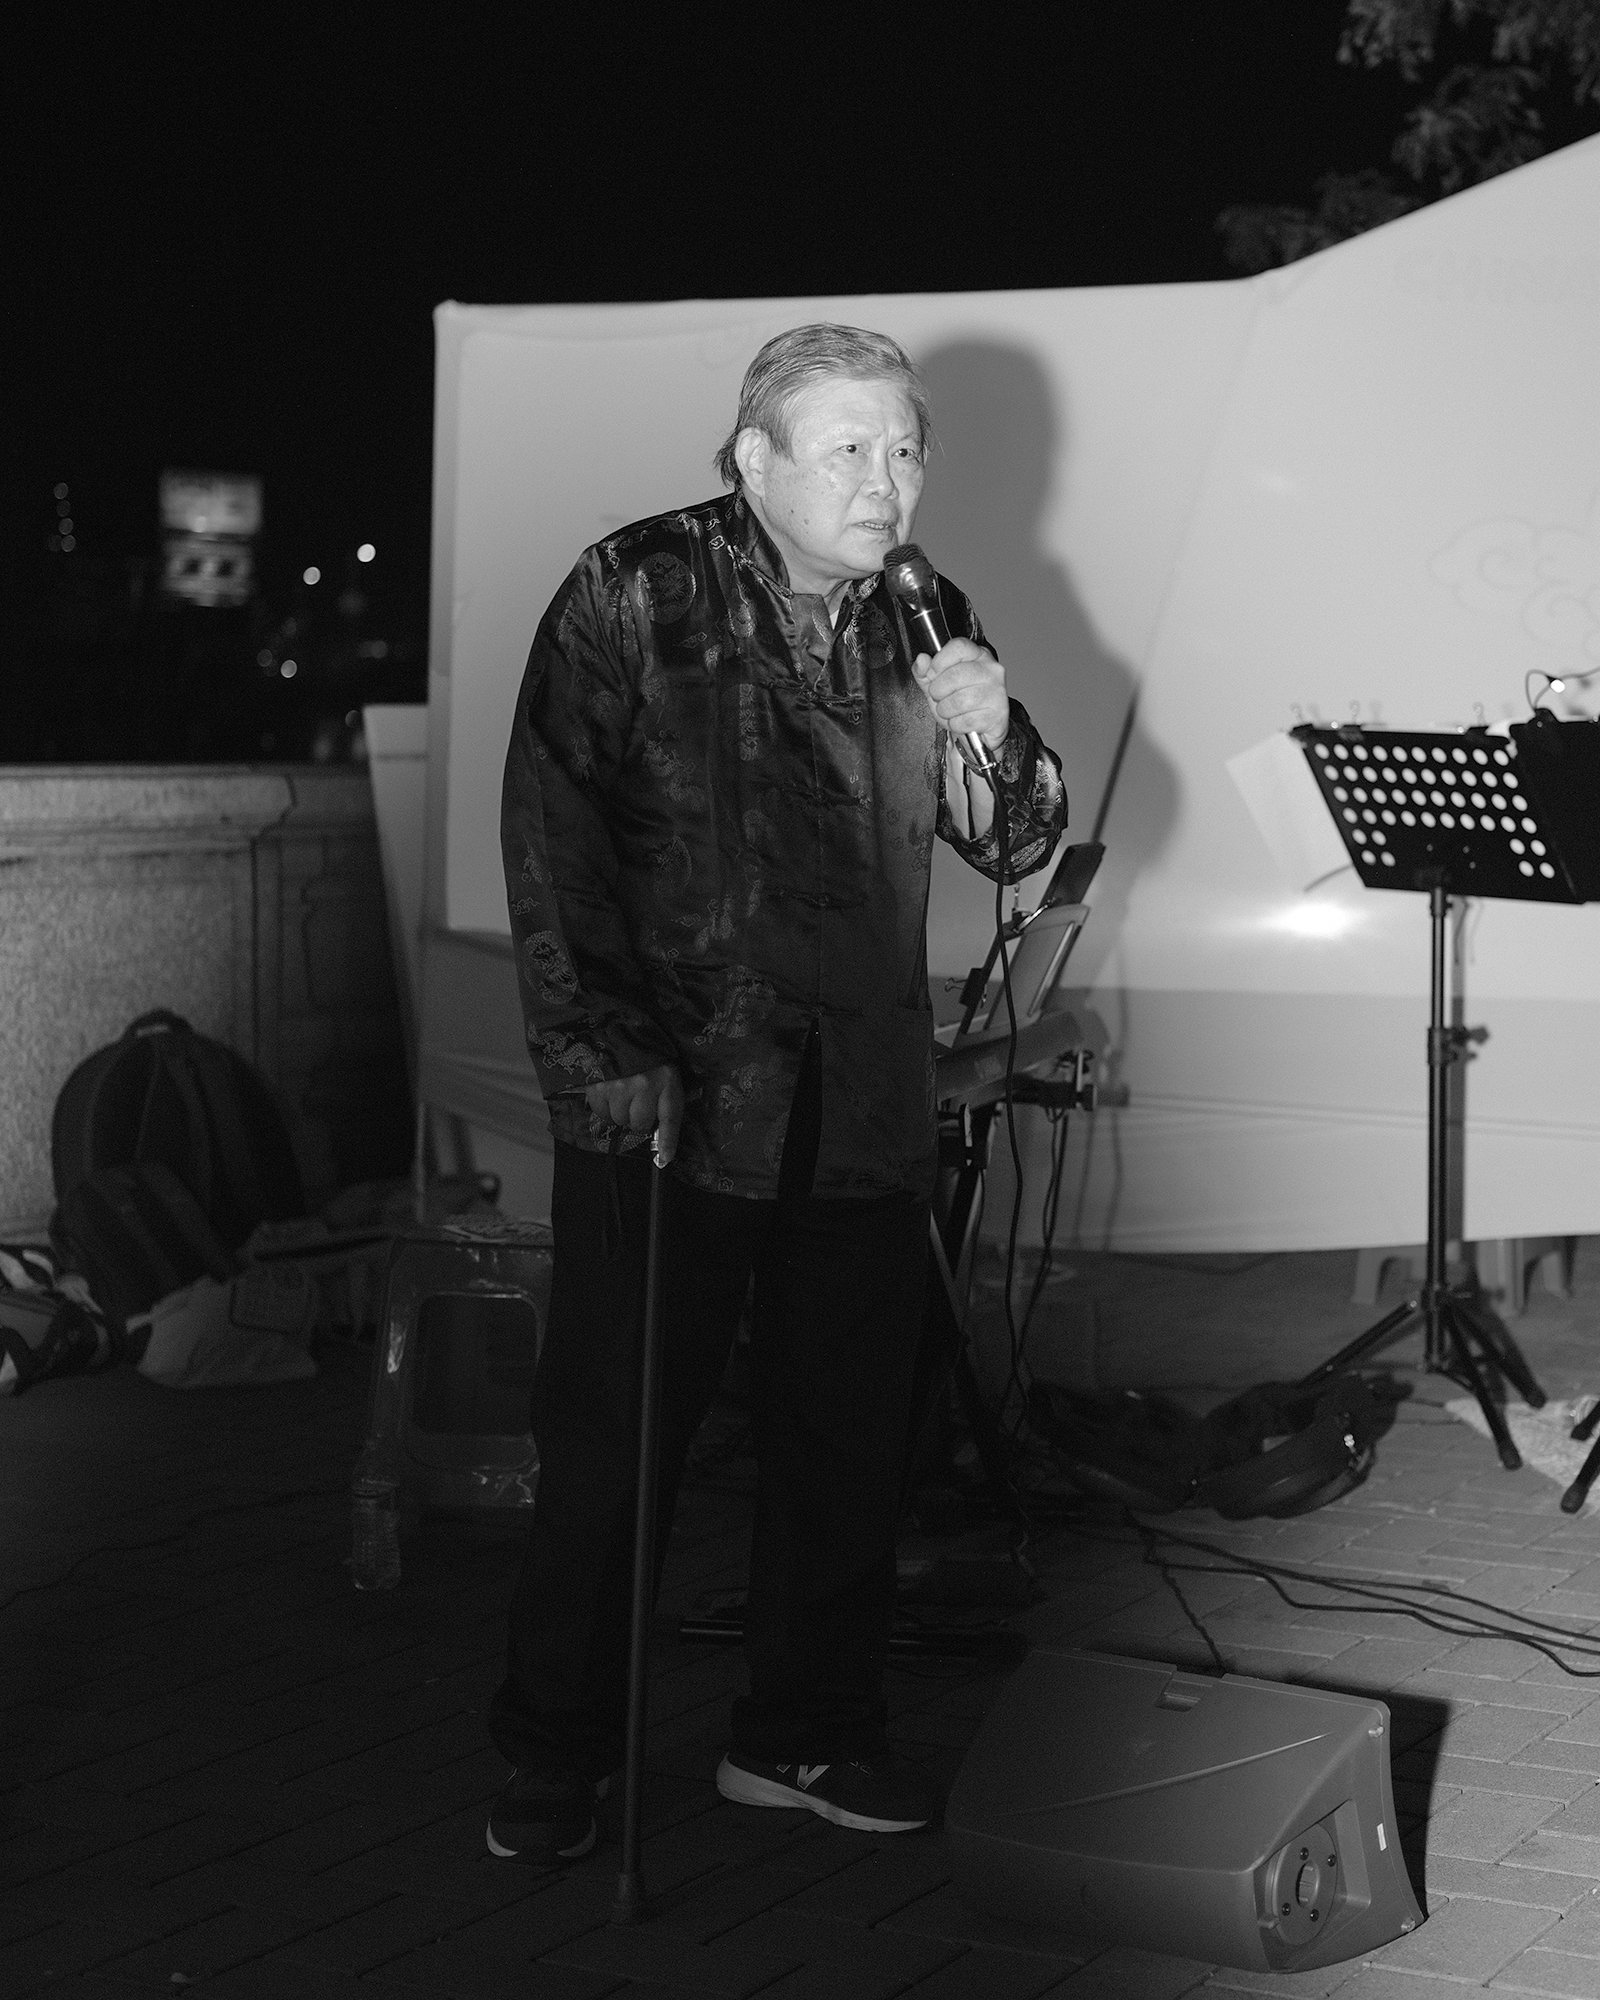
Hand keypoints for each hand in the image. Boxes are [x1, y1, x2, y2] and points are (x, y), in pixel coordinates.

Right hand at [585, 1064, 683, 1163]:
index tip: (665, 1158)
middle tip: (637, 1104)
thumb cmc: (649, 1060)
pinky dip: (604, 1108)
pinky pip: (601, 1113)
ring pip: (619, 1120)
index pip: (669, 1118)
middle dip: (639, 1119)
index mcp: (667, 1080)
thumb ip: (667, 1105)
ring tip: (622, 1096)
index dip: (667, 1141)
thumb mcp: (666, 1076)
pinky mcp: (597, 1086)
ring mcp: (619, 1085)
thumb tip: (663, 1148)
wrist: (622, 1031)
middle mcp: (644, 1084)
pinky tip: (608, 1092)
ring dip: (621, 1114)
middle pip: (639, 1124)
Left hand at [912, 639, 1009, 756]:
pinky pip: (967, 720)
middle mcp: (991, 670)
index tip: (932, 672)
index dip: (940, 660)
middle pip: (955, 675)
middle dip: (938, 691)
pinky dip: (956, 724)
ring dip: (945, 710)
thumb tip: (922, 660)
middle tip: (938, 698)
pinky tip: (959, 721)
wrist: (978, 730)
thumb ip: (925, 671)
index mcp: (977, 655)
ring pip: (960, 701)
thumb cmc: (958, 704)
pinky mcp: (998, 714)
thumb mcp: (937, 684)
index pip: (959, 647)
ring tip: (948, 711)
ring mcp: (997, 692)